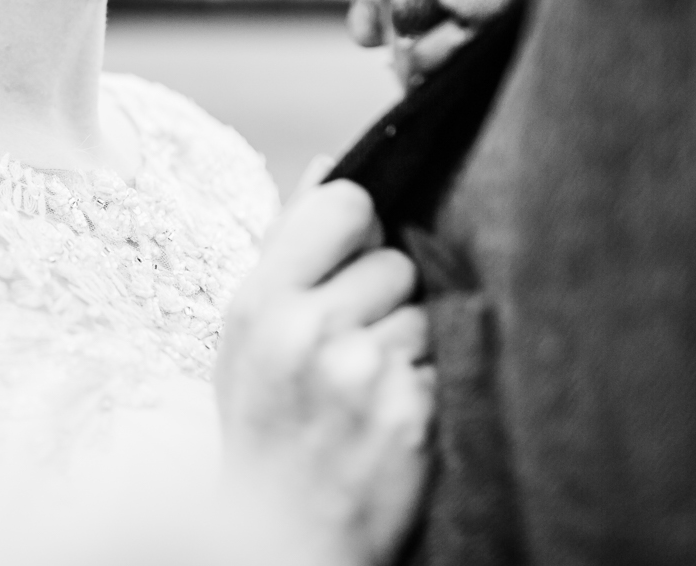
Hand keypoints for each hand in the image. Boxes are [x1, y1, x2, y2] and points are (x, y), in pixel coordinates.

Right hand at [216, 181, 434, 564]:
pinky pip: (447, 367)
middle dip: (383, 300)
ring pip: (427, 316)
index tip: (347, 262)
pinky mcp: (413, 416)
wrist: (282, 533)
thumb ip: (287, 246)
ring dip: (408, 350)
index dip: (357, 230)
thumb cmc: (265, 426)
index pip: (346, 202)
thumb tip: (328, 166)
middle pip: (396, 261)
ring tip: (366, 391)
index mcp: (261, 301)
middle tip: (349, 350)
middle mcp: (309, 331)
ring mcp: (363, 374)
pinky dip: (428, 391)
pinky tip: (390, 420)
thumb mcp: (248, 334)